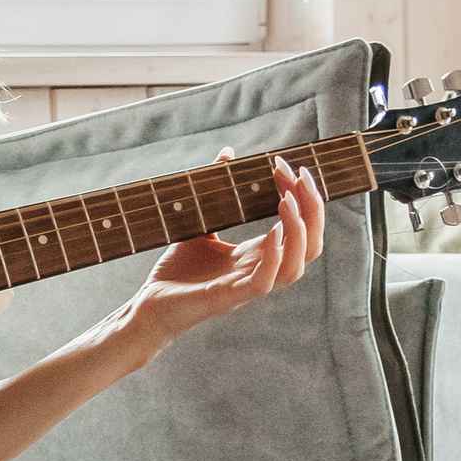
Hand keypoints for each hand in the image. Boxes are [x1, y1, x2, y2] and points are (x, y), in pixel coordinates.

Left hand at [126, 153, 326, 349]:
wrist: (148, 308)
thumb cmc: (176, 273)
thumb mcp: (200, 223)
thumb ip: (217, 191)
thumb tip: (227, 152)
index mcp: (258, 256)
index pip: (299, 228)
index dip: (301, 197)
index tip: (286, 166)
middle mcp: (260, 272)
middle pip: (309, 246)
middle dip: (312, 207)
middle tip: (299, 173)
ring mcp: (246, 287)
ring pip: (295, 266)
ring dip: (298, 231)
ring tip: (287, 199)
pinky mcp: (228, 298)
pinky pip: (265, 281)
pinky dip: (273, 257)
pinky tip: (271, 232)